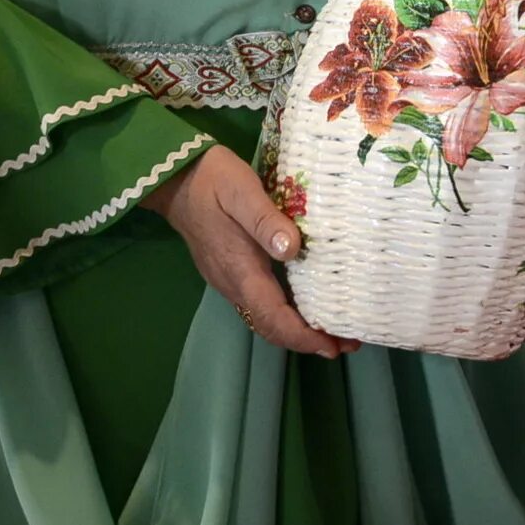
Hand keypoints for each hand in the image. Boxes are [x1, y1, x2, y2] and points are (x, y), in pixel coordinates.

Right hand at [144, 144, 354, 355]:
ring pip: (264, 318)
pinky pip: (259, 305)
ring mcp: (229, 279)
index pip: (273, 317)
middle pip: (271, 326)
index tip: (333, 345)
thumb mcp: (242, 191)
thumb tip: (292, 249)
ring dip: (297, 330)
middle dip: (308, 341)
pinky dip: (285, 315)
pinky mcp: (230, 271)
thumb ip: (265, 220)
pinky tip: (306, 305)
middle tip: (347, 343)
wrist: (177, 179)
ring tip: (334, 330)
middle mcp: (234, 283)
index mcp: (241, 269)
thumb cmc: (213, 181)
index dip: (303, 336)